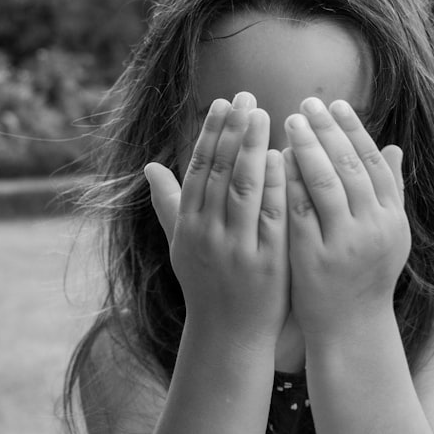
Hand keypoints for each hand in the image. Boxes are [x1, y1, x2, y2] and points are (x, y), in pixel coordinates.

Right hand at [145, 92, 288, 346]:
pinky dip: (277, 186)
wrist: (229, 337)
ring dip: (252, 149)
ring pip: (243, 190)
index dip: (211, 134)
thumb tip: (149, 167)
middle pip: (219, 173)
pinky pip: (272, 217)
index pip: (198, 170)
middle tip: (247, 96)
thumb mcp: (180, 246)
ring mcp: (236, 249)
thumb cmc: (207, 286)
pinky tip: (284, 158)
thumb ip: (169, 205)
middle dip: (233, 132)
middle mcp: (207, 235)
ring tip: (265, 116)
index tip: (223, 102)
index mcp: (188, 227)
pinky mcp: (266, 263)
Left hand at [283, 98, 409, 342]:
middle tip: (304, 104)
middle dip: (325, 130)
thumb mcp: (388, 233)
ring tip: (287, 123)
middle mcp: (373, 227)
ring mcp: (344, 243)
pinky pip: (297, 209)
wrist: (351, 326)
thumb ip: (391, 190)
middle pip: (348, 165)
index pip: (373, 161)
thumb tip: (394, 147)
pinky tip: (272, 160)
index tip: (334, 104)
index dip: (353, 129)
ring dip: (304, 148)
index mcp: (393, 216)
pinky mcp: (313, 257)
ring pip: (323, 182)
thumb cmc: (367, 273)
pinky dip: (286, 180)